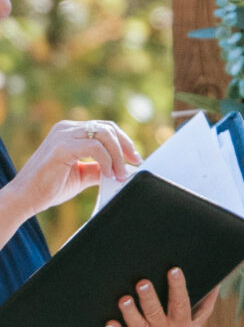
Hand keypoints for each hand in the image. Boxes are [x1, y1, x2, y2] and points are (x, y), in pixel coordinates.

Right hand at [0, 119, 138, 222]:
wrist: (25, 199)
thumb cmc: (50, 187)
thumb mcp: (82, 174)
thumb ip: (100, 167)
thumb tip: (124, 168)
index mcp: (70, 131)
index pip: (105, 128)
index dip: (124, 142)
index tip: (135, 158)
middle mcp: (66, 128)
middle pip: (108, 128)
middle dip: (125, 146)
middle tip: (134, 163)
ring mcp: (62, 135)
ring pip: (104, 135)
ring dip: (118, 155)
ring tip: (120, 174)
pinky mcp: (61, 147)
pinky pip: (95, 147)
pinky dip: (107, 160)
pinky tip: (108, 174)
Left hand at [96, 267, 217, 326]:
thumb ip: (202, 310)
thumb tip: (217, 286)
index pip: (182, 305)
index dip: (178, 288)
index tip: (174, 270)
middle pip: (157, 315)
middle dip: (150, 299)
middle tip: (143, 282)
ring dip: (131, 314)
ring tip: (124, 299)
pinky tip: (110, 324)